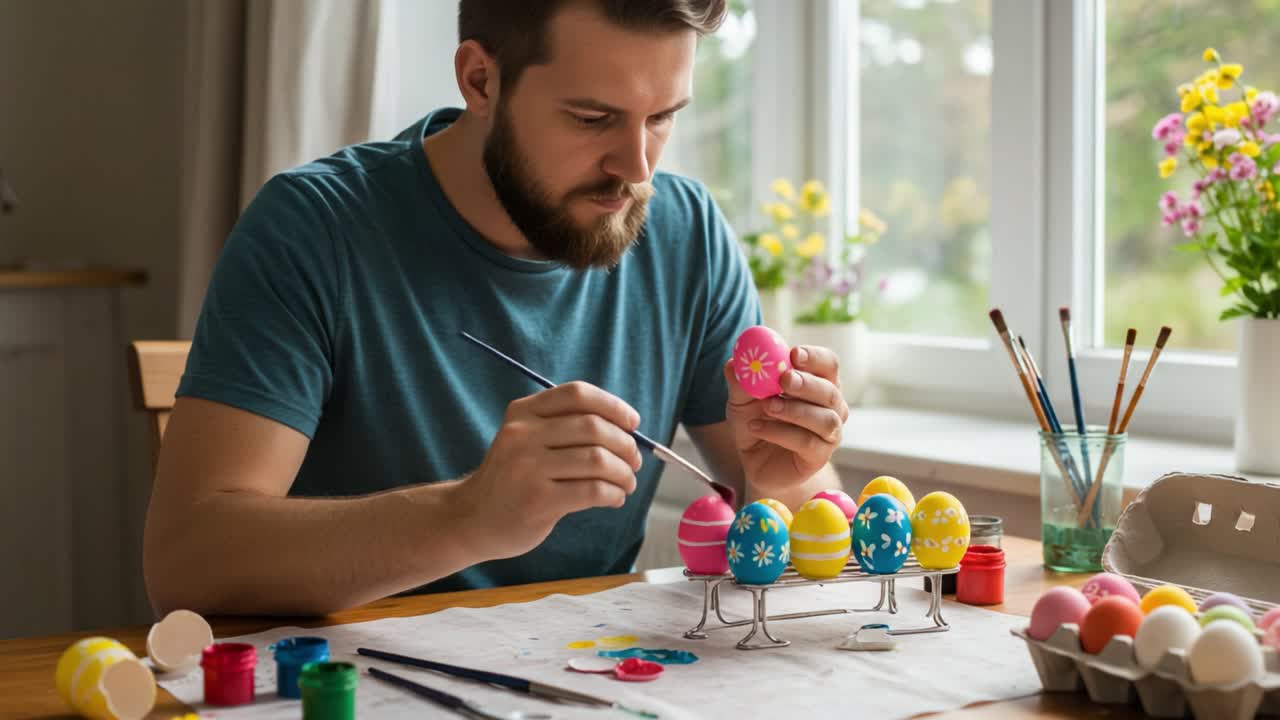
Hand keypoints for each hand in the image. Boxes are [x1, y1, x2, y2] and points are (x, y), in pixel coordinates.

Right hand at [455, 382, 642, 560]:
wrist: (472, 518)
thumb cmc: (513, 478)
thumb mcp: (527, 440)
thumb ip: (564, 427)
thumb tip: (627, 429)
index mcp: (522, 412)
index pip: (577, 394)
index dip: (613, 406)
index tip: (632, 423)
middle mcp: (522, 435)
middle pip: (593, 427)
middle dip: (625, 444)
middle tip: (634, 461)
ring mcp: (528, 468)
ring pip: (597, 460)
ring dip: (624, 473)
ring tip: (627, 483)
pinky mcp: (537, 500)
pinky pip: (592, 491)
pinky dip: (614, 494)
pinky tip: (615, 498)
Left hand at [723, 345, 848, 494]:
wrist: (754, 461)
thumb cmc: (756, 421)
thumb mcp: (742, 399)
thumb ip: (741, 380)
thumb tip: (736, 361)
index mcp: (818, 382)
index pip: (828, 364)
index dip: (815, 357)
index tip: (794, 354)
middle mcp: (831, 407)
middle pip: (830, 391)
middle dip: (807, 383)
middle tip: (784, 379)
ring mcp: (828, 434)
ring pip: (824, 419)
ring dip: (794, 410)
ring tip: (766, 406)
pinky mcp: (819, 457)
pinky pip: (807, 442)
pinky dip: (780, 432)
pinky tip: (756, 427)